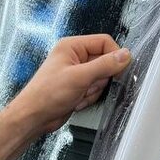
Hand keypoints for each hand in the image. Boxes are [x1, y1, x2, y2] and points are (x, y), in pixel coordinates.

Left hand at [10, 35, 131, 135]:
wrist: (34, 117)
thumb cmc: (47, 94)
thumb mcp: (80, 77)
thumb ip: (105, 65)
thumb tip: (125, 55)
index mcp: (72, 46)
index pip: (104, 42)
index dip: (114, 55)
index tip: (119, 70)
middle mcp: (74, 56)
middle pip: (105, 62)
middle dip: (99, 79)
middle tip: (87, 86)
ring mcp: (76, 72)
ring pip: (101, 78)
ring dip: (93, 90)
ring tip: (78, 94)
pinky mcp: (77, 86)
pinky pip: (95, 90)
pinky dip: (89, 98)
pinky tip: (76, 101)